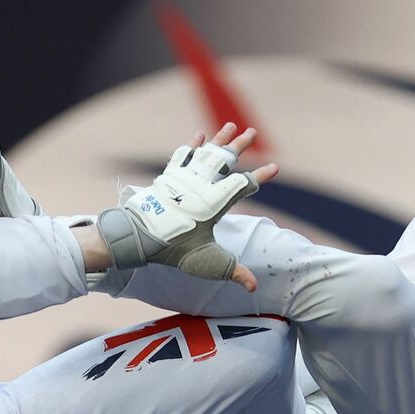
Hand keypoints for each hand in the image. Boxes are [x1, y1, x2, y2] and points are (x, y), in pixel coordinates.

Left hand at [96, 121, 277, 291]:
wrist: (139, 237)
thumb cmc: (176, 250)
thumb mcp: (209, 263)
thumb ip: (234, 272)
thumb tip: (254, 287)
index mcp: (215, 203)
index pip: (244, 185)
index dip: (261, 176)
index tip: (275, 167)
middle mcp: (201, 186)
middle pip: (225, 160)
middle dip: (240, 146)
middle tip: (252, 132)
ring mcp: (183, 178)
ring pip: (205, 153)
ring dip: (219, 140)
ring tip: (230, 126)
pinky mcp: (168, 177)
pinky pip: (182, 156)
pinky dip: (192, 146)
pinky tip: (200, 136)